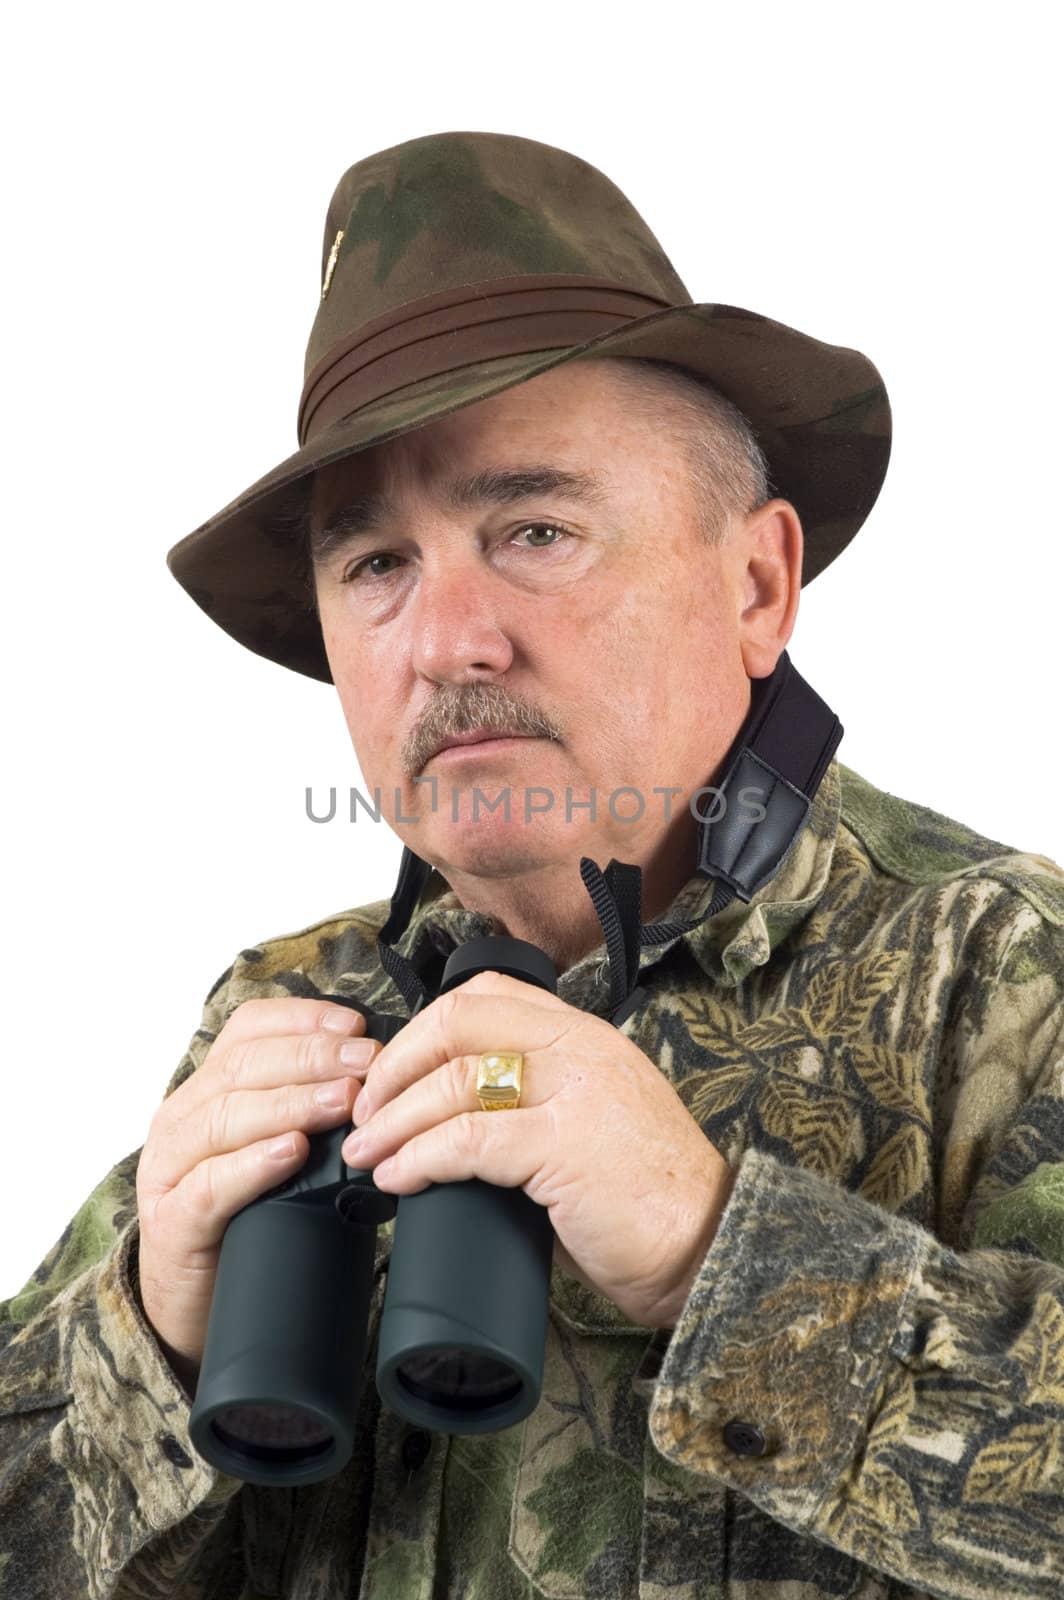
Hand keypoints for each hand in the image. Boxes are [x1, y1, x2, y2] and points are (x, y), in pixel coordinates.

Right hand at [136, 998, 381, 1381]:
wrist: (195, 1308)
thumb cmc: (249, 1221)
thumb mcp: (279, 1151)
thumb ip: (310, 1110)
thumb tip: (381, 1076)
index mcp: (205, 1090)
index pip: (247, 1030)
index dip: (302, 1019)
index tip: (354, 1024)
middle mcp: (181, 1120)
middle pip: (242, 1066)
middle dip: (312, 1057)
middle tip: (367, 1062)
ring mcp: (169, 1172)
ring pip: (226, 1117)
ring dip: (292, 1102)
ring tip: (343, 1102)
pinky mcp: (172, 1225)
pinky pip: (209, 1184)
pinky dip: (253, 1164)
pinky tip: (292, 1152)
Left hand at [341, 971, 733, 1329]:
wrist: (705, 1244)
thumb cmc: (646, 1194)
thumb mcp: (591, 1117)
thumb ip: (536, 1097)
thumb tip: (449, 1116)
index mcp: (583, 1033)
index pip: (484, 994)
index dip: (421, 1029)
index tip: (390, 1072)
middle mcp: (578, 1047)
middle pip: (457, 1024)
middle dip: (394, 1067)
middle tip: (365, 1110)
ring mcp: (573, 1092)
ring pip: (453, 1082)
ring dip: (393, 1120)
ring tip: (366, 1152)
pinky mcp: (563, 1145)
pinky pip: (467, 1139)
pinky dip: (419, 1158)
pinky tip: (399, 1178)